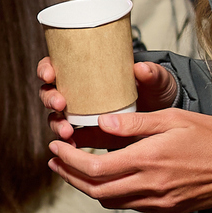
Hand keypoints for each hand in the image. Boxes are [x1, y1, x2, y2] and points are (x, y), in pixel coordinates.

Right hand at [39, 57, 178, 148]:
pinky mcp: (89, 135)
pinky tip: (72, 147)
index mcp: (88, 72)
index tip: (51, 74)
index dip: (47, 68)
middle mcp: (79, 93)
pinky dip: (67, 145)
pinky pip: (71, 140)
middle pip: (50, 93)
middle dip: (49, 98)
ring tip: (68, 130)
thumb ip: (151, 74)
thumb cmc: (155, 92)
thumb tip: (141, 69)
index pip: (57, 65)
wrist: (164, 119)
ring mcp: (82, 115)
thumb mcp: (156, 81)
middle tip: (60, 103)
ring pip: (56, 118)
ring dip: (56, 124)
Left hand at [47, 106, 211, 212]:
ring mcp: (159, 202)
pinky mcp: (168, 210)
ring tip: (75, 170)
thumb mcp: (174, 119)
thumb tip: (101, 122)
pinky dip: (112, 194)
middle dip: (68, 177)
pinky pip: (130, 206)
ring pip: (110, 202)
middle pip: (94, 191)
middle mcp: (150, 186)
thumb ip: (135, 122)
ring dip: (87, 188)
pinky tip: (110, 179)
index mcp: (148, 160)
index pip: (94, 168)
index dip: (68, 160)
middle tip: (55, 161)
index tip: (55, 147)